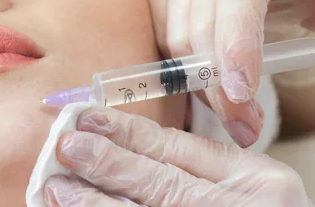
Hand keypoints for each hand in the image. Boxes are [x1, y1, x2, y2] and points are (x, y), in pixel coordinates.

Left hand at [44, 108, 313, 206]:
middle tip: (66, 145)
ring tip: (58, 189)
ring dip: (98, 204)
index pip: (178, 149)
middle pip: (161, 184)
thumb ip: (203, 158)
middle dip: (108, 164)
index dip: (127, 131)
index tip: (88, 117)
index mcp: (254, 179)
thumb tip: (131, 138)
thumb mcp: (255, 180)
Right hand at [143, 0, 314, 146]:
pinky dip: (182, 65)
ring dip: (200, 83)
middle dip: (218, 85)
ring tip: (231, 108)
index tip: (241, 94)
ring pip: (176, 35)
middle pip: (201, 23)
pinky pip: (161, 33)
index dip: (238, 45)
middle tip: (243, 127)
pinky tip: (208, 76)